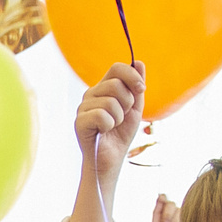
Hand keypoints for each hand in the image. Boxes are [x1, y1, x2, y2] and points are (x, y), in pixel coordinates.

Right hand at [74, 61, 146, 183]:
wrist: (111, 159)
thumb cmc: (121, 134)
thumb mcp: (134, 107)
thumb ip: (136, 86)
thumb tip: (139, 62)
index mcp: (103, 88)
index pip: (117, 68)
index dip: (132, 76)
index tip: (141, 89)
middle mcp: (91, 94)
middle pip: (116, 84)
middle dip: (127, 103)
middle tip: (122, 116)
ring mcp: (83, 107)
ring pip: (110, 101)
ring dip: (119, 118)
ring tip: (112, 126)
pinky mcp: (79, 122)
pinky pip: (102, 115)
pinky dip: (109, 125)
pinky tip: (103, 131)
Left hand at [151, 196, 186, 221]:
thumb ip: (157, 209)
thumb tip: (161, 194)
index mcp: (167, 212)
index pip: (165, 201)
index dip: (163, 210)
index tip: (162, 221)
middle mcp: (176, 212)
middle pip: (171, 204)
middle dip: (166, 217)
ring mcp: (184, 216)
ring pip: (178, 211)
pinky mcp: (192, 221)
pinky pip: (184, 217)